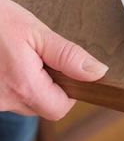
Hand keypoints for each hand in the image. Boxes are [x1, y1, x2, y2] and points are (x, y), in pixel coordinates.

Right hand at [0, 0, 107, 119]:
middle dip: (47, 85)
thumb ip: (68, 56)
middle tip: (38, 57)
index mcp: (22, 86)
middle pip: (40, 107)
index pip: (60, 109)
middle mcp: (2, 101)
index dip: (69, 91)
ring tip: (16, 56)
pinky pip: (4, 97)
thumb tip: (97, 72)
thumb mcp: (35, 32)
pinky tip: (3, 62)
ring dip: (27, 84)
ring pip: (21, 102)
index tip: (64, 70)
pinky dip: (9, 82)